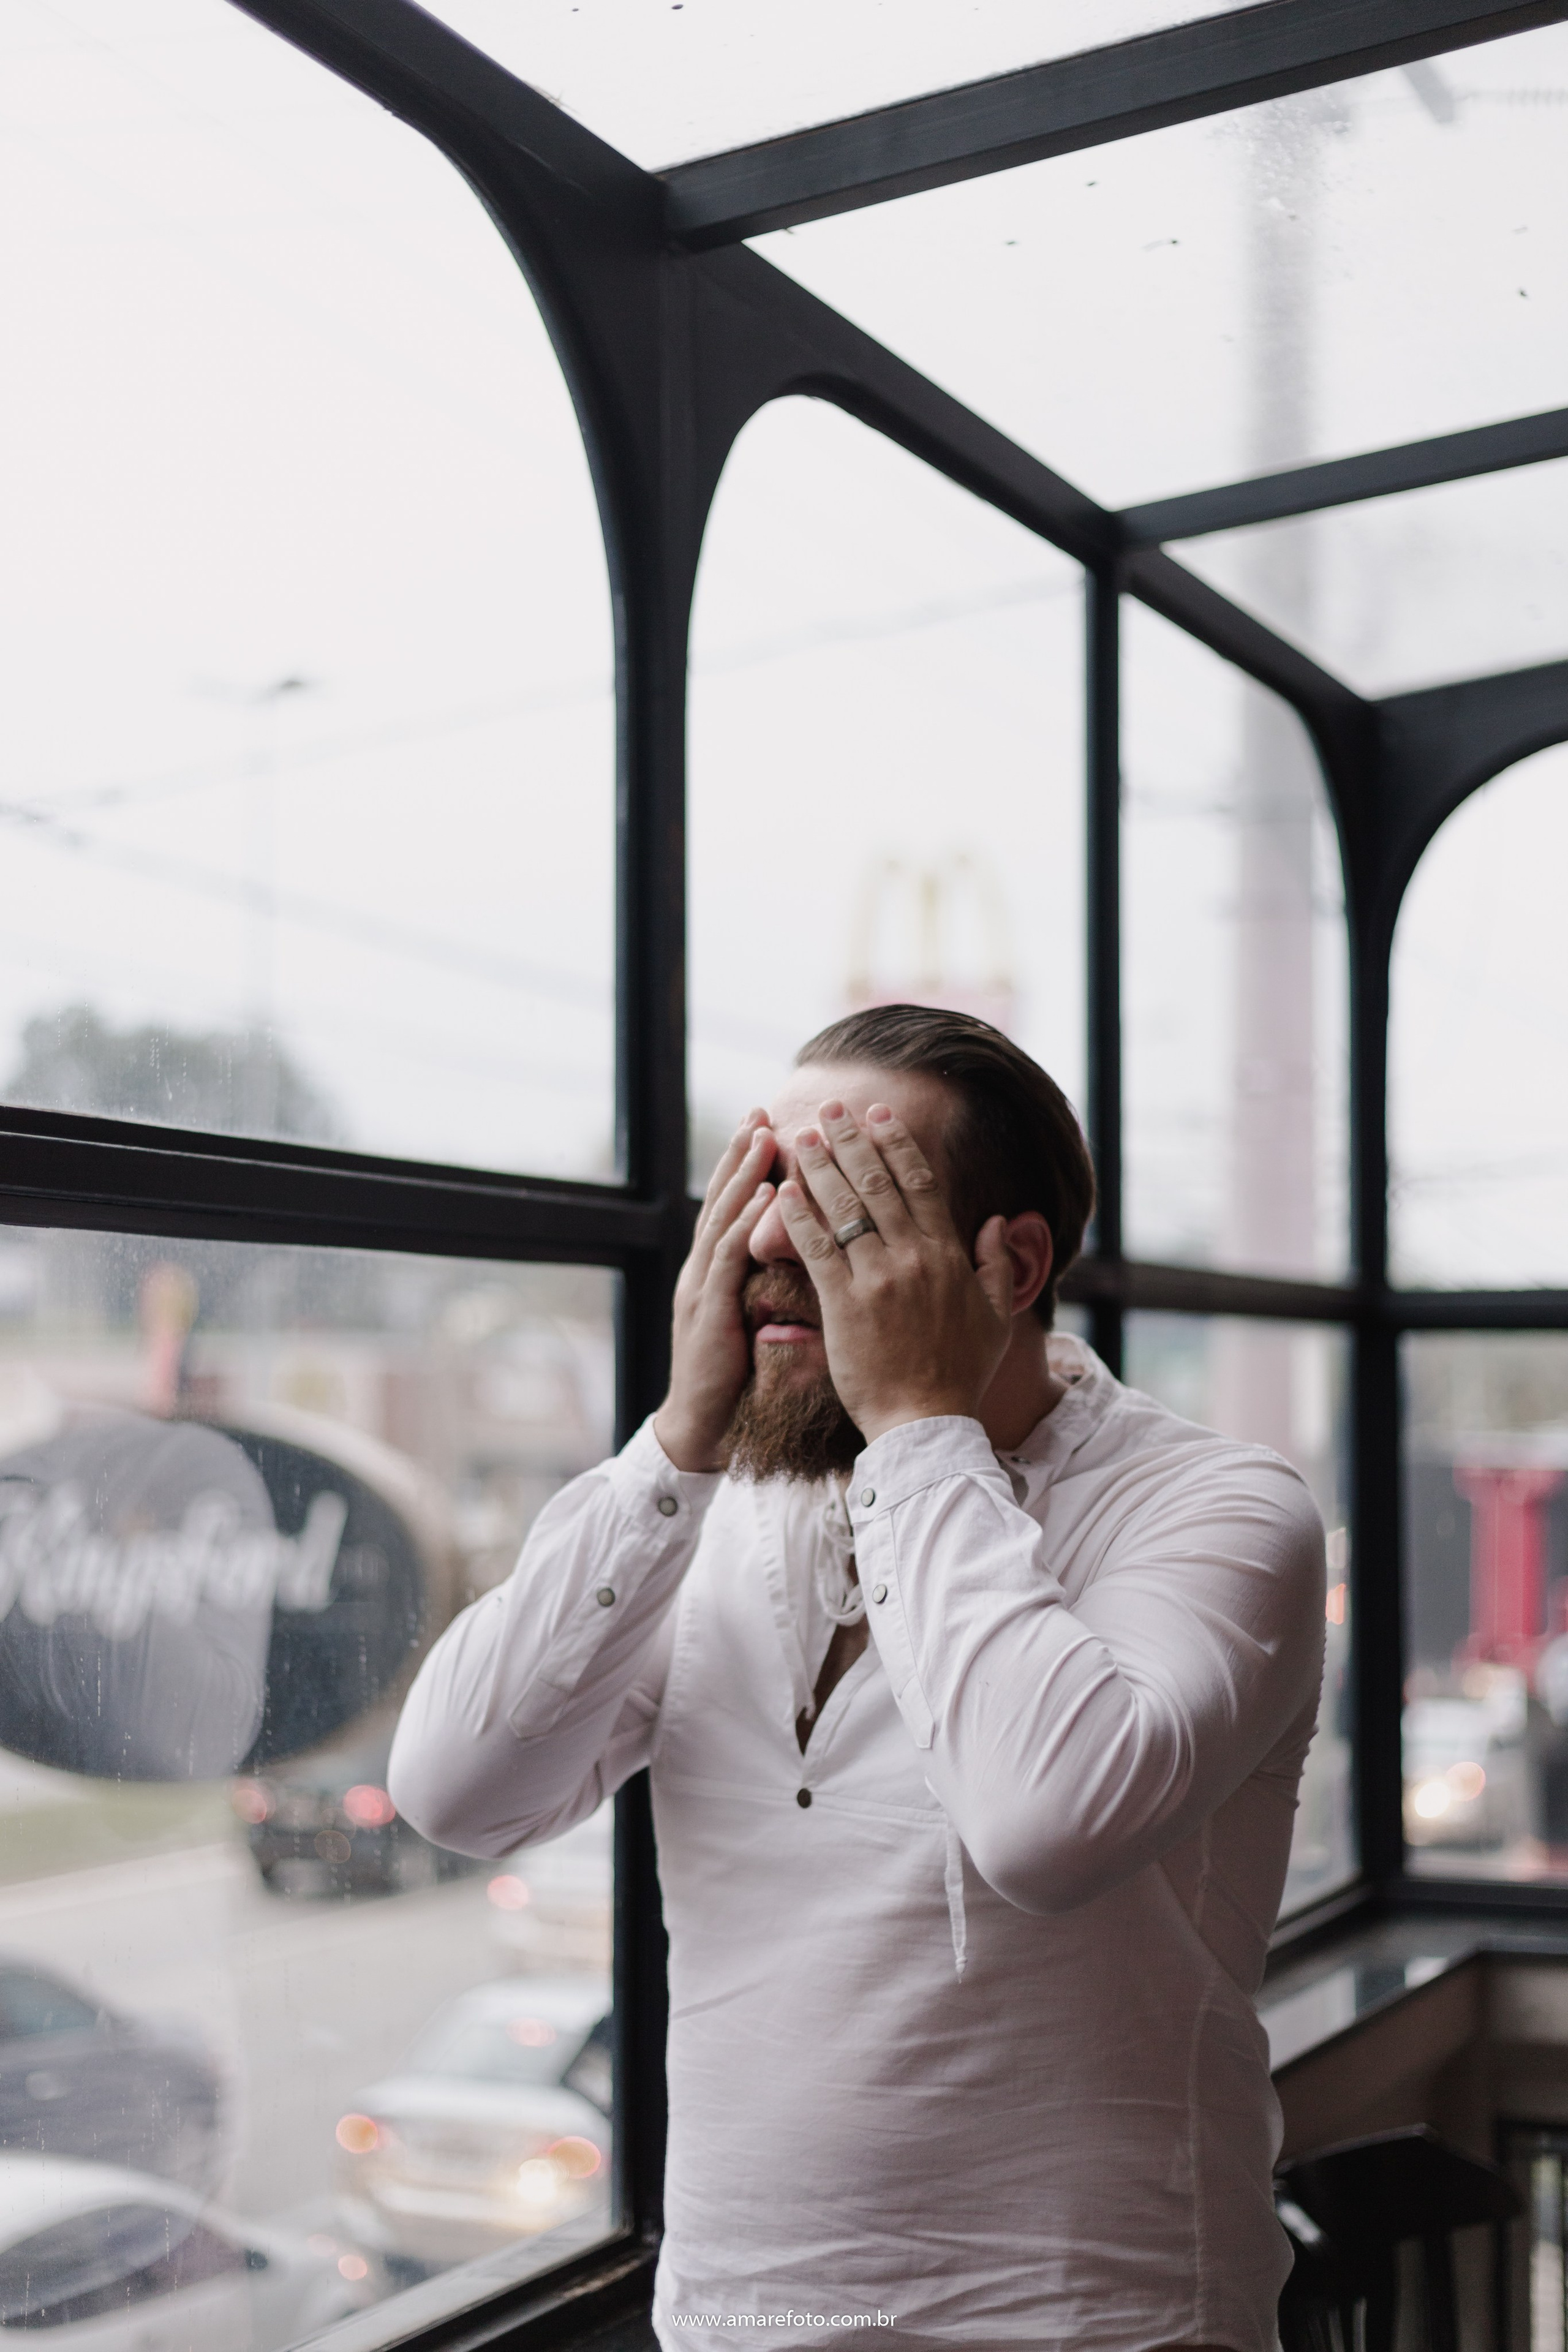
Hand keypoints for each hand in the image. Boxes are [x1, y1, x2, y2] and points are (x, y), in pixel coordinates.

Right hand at [654, 1112, 776, 1471]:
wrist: (702, 1429)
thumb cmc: (736, 1380)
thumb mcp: (755, 1322)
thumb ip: (769, 1286)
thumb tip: (808, 1258)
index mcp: (717, 1273)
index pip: (735, 1208)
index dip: (749, 1167)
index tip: (770, 1125)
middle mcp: (703, 1271)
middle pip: (723, 1200)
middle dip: (741, 1154)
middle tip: (760, 1110)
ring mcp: (701, 1289)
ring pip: (722, 1218)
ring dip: (742, 1174)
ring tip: (763, 1134)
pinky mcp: (708, 1313)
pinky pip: (728, 1258)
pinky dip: (745, 1222)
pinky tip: (767, 1196)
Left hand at [776, 1099, 1013, 1445]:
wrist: (925, 1423)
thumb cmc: (960, 1375)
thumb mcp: (996, 1318)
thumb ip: (998, 1266)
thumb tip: (998, 1221)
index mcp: (948, 1256)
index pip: (921, 1184)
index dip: (897, 1144)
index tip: (880, 1114)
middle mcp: (914, 1258)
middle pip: (878, 1184)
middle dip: (851, 1140)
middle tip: (831, 1109)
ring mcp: (877, 1280)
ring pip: (845, 1208)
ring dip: (821, 1167)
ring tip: (802, 1136)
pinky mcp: (844, 1306)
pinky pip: (817, 1249)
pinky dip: (799, 1216)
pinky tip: (783, 1191)